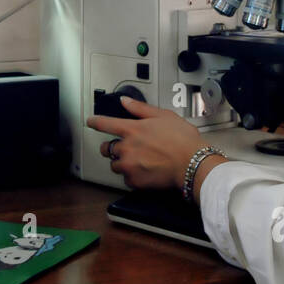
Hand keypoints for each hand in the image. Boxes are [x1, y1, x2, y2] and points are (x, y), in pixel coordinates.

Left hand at [86, 97, 209, 190]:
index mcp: (132, 130)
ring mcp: (129, 166)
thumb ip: (140, 109)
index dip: (95, 122)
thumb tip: (125, 102)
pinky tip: (145, 171)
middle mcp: (127, 148)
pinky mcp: (134, 181)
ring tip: (140, 161)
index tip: (90, 122)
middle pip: (107, 148)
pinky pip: (126, 179)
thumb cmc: (183, 140)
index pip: (105, 124)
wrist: (192, 165)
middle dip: (112, 147)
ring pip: (115, 165)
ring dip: (123, 162)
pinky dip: (133, 175)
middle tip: (124, 148)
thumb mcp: (163, 116)